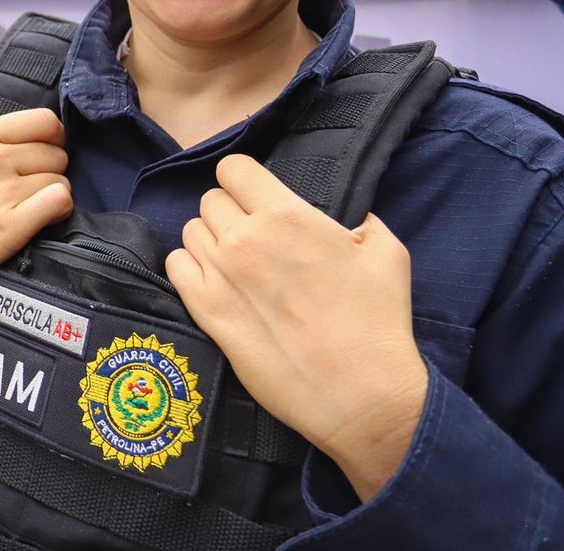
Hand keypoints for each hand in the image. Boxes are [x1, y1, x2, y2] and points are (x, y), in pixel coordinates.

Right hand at [0, 108, 71, 369]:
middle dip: (51, 172)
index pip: (44, 121)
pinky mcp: (10, 226)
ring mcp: (1, 190)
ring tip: (31, 212)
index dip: (52, 140)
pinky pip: (60, 202)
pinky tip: (40, 223)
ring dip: (53, 196)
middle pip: (57, 152)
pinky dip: (59, 212)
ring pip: (61, 179)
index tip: (42, 158)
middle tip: (32, 193)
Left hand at [166, 154, 428, 501]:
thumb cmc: (378, 323)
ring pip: (192, 231)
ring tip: (235, 263)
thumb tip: (348, 218)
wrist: (361, 394)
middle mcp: (246, 238)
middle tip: (252, 237)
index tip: (255, 197)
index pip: (234, 169)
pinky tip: (213, 281)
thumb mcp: (387, 252)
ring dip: (210, 240)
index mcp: (287, 215)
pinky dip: (189, 268)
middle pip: (211, 200)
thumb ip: (361, 221)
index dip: (244, 180)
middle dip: (230, 212)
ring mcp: (221, 275)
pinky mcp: (206, 311)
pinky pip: (176, 266)